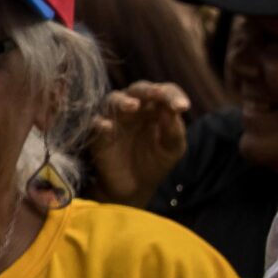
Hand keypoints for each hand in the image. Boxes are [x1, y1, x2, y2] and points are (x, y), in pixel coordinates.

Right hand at [86, 83, 189, 203]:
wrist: (134, 188)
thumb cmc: (156, 162)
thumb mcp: (172, 148)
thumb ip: (174, 130)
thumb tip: (175, 109)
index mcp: (156, 108)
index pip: (165, 91)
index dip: (173, 95)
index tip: (183, 107)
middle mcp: (134, 108)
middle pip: (138, 89)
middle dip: (148, 90)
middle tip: (157, 94)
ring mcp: (115, 119)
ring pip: (113, 99)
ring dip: (122, 101)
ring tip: (132, 106)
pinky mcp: (98, 134)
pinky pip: (94, 123)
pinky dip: (99, 123)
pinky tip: (107, 127)